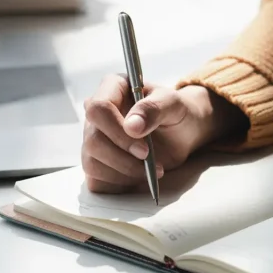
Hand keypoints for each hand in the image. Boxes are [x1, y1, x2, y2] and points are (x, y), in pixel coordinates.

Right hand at [81, 75, 244, 193]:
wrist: (180, 133)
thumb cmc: (176, 112)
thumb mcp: (173, 104)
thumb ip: (154, 109)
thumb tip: (131, 126)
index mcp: (111, 88)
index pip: (98, 109)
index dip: (118, 132)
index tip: (144, 148)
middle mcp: (96, 113)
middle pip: (93, 141)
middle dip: (123, 158)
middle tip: (150, 160)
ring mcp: (93, 138)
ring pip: (92, 163)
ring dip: (124, 173)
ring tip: (150, 170)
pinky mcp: (96, 162)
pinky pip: (96, 180)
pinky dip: (119, 184)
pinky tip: (137, 177)